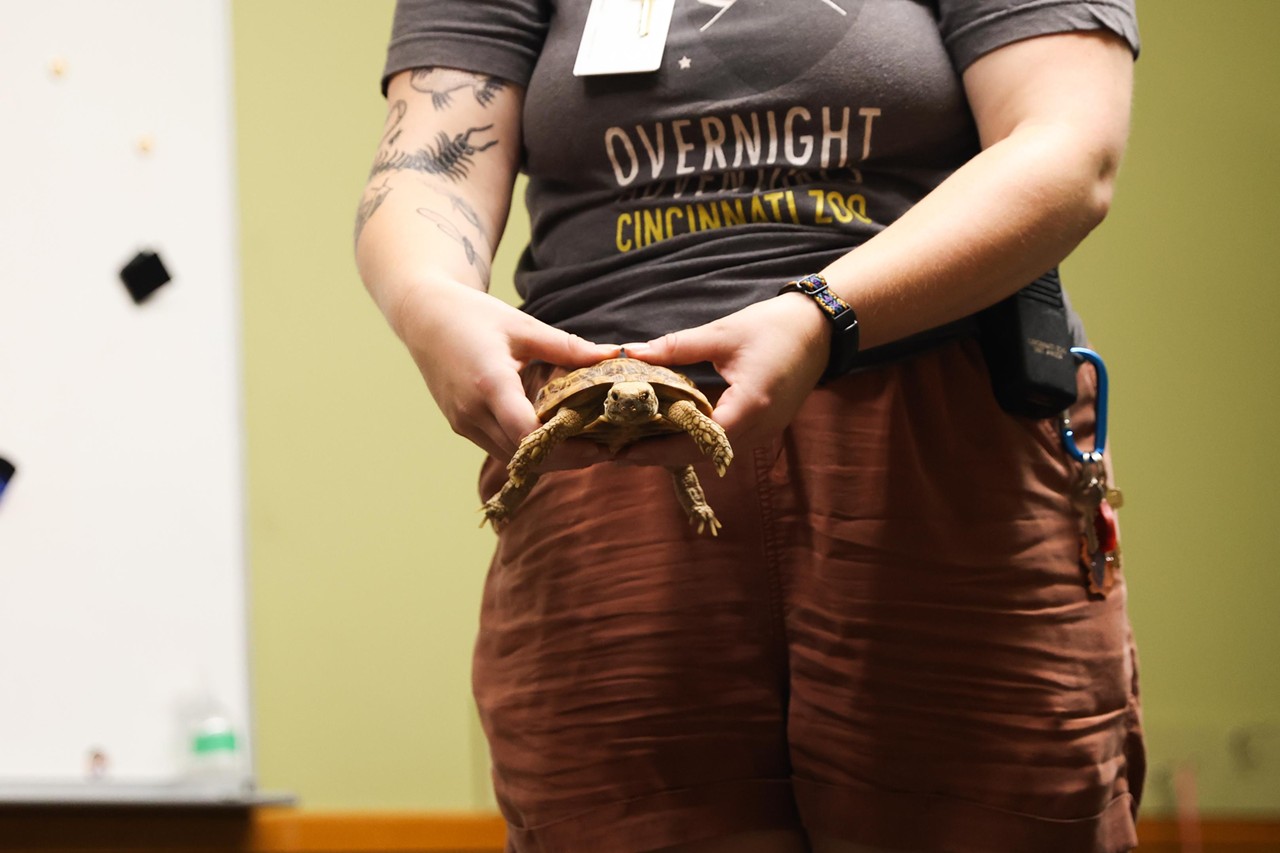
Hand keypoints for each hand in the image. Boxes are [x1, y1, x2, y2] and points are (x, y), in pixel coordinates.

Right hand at [394, 282, 618, 463]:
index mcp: (489, 384)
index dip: (565, 447)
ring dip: (547, 458)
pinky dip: (526, 449)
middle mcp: (471, 411)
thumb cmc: (474, 316)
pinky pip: (498, 448)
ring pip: (511, 457)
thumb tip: (612, 355)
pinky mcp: (459, 425)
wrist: (424, 317)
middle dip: (565, 458)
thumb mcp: (523, 327)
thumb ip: (568, 347)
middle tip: (603, 449)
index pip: (528, 433)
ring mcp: (462, 422)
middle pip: (524, 453)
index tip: (599, 444)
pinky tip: (552, 438)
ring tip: (584, 446)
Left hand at [616, 293, 830, 466]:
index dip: (660, 449)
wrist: (819, 328)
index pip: (697, 441)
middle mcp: (759, 427)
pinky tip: (674, 432)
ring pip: (714, 454)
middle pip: (703, 455)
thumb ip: (676, 348)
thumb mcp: (721, 334)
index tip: (626, 449)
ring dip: (679, 452)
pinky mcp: (765, 426)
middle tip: (623, 450)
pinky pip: (726, 444)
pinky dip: (698, 442)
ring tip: (641, 443)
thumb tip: (634, 353)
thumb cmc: (774, 326)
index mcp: (749, 406)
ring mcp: (765, 431)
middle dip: (663, 456)